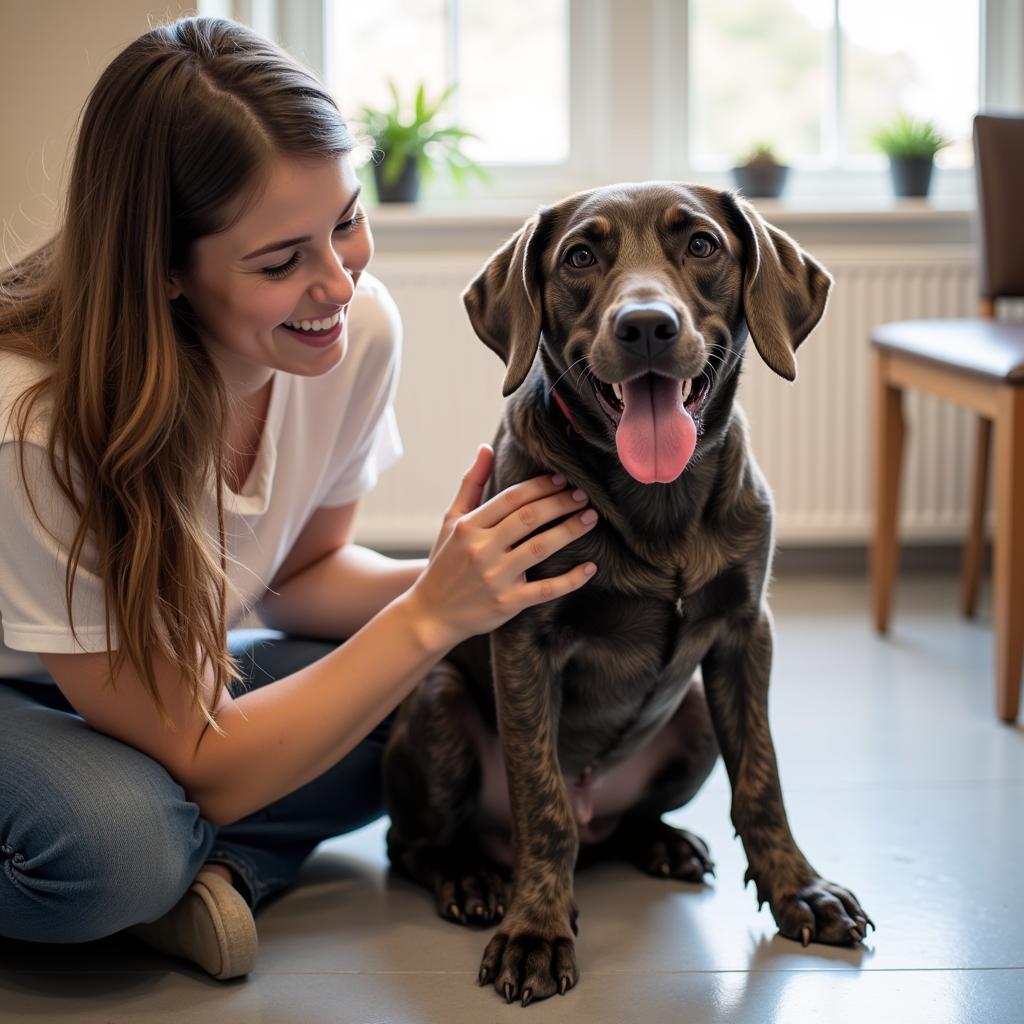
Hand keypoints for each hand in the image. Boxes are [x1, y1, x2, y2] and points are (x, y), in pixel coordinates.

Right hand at [406, 445, 598, 652]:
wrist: (431, 613)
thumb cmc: (445, 562)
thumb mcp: (451, 521)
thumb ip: (471, 484)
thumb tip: (486, 448)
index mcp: (469, 526)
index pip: (512, 498)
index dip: (541, 486)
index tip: (563, 479)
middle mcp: (481, 550)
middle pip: (529, 518)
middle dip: (561, 503)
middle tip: (584, 495)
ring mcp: (495, 577)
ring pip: (540, 548)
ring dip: (570, 530)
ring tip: (590, 518)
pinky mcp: (508, 603)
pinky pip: (546, 589)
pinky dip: (571, 579)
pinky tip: (591, 567)